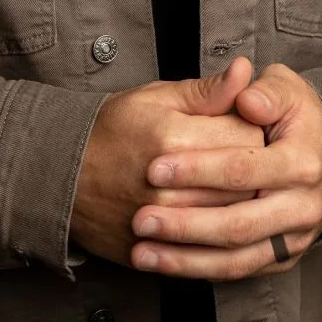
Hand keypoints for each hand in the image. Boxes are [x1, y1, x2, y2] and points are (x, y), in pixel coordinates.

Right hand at [70, 56, 265, 266]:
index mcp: (174, 138)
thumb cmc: (112, 129)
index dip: (256, 128)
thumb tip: (246, 71)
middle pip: (247, 181)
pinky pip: (210, 250)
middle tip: (250, 158)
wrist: (64, 176)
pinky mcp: (161, 249)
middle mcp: (172, 185)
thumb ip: (206, 90)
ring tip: (237, 186)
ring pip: (234, 217)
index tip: (250, 125)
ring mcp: (166, 223)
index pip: (247, 135)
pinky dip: (222, 236)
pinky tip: (221, 218)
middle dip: (257, 169)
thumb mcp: (156, 97)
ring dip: (244, 202)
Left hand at [129, 62, 321, 279]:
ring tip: (142, 253)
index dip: (197, 170)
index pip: (243, 169)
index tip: (154, 169)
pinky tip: (165, 263)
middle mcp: (301, 207)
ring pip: (237, 258)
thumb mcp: (286, 89)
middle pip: (238, 224)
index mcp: (301, 162)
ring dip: (186, 259)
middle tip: (140, 220)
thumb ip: (264, 91)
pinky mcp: (281, 257)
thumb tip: (245, 97)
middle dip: (185, 225)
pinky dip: (200, 269)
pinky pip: (239, 271)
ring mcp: (293, 238)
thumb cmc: (295, 116)